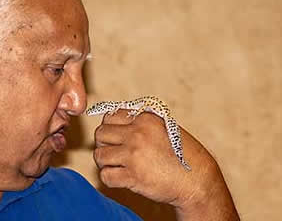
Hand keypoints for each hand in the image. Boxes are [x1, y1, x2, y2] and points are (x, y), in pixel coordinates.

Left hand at [93, 110, 239, 219]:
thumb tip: (113, 121)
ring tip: (117, 166)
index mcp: (145, 119)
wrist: (198, 181)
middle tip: (113, 152)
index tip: (114, 137)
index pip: (110, 116)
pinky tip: (122, 178)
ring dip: (105, 163)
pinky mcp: (133, 176)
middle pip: (100, 134)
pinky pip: (105, 176)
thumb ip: (141, 123)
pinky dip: (110, 179)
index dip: (109, 128)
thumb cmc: (183, 155)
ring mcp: (133, 155)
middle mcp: (137, 134)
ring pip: (99, 155)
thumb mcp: (165, 128)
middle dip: (104, 144)